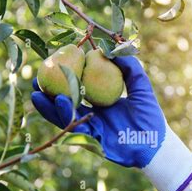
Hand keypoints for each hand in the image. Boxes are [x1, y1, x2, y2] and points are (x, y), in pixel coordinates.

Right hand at [31, 56, 191, 190]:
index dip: (66, 78)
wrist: (156, 143)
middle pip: (67, 102)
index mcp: (101, 102)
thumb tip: (114, 47)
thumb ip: (130, 68)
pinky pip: (74, 126)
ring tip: (37, 92)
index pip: (80, 88)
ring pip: (65, 115)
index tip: (54, 65)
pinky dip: (64, 115)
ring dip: (50, 105)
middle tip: (35, 80)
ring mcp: (91, 127)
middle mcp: (93, 114)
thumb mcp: (141, 87)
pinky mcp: (92, 139)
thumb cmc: (150, 116)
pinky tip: (57, 102)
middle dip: (49, 92)